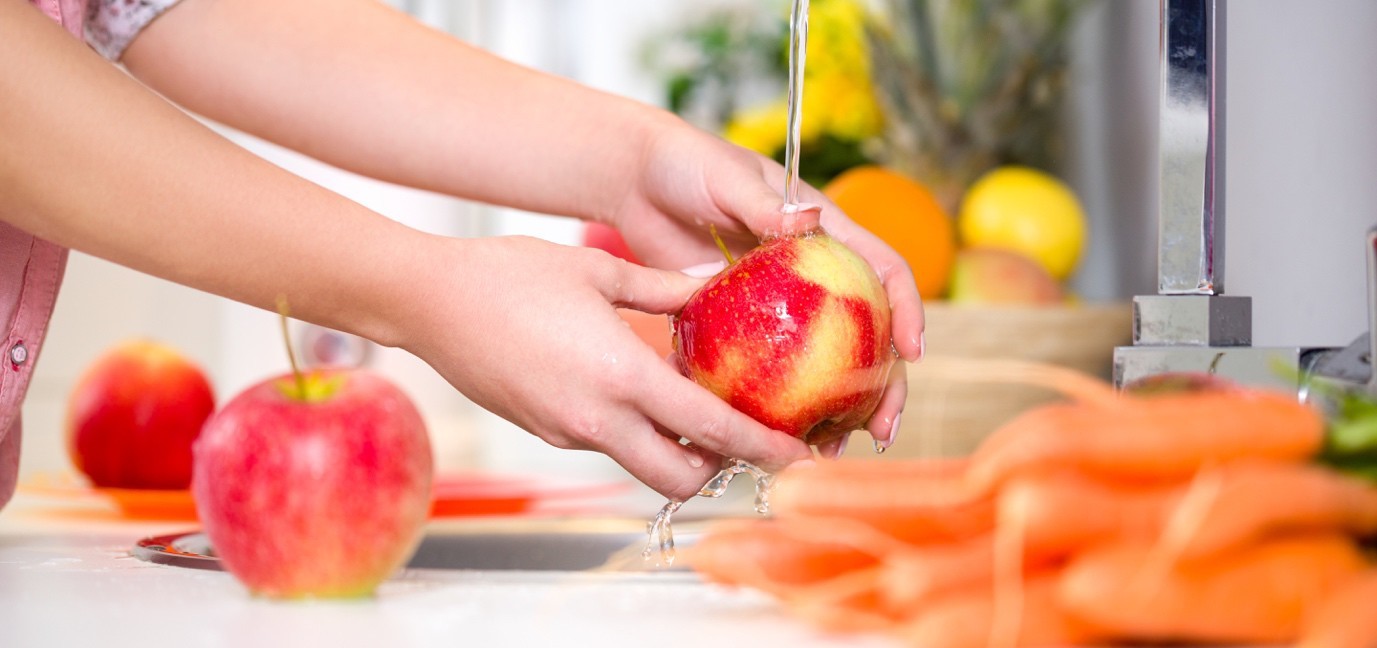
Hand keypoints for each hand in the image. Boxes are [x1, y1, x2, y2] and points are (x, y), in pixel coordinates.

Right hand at [401, 235, 813, 500]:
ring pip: (642, 464)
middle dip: (718, 468)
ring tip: (692, 406)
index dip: (761, 447)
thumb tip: (708, 286)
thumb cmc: (507, 276)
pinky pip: (607, 443)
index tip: (796, 454)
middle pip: (680, 476)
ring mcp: (568, 431)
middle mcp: (597, 418)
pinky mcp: (547, 430)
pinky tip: (637, 390)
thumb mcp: (597, 271)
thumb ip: (662, 290)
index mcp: (621, 376)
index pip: (711, 429)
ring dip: (676, 450)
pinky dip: (634, 431)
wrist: (427, 302)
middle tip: (743, 436)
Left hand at [608, 117, 923, 456]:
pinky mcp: (743, 327)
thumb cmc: (685, 164)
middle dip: (883, 384)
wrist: (635, 182)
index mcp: (824, 232)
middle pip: (866, 334)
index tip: (912, 350)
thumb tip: (807, 218)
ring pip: (822, 363)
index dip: (905, 309)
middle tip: (881, 428)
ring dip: (836, 410)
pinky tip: (775, 440)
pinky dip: (776, 406)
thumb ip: (763, 202)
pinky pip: (768, 371)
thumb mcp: (725, 178)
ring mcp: (780, 306)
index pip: (882, 269)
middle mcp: (812, 274)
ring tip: (831, 450)